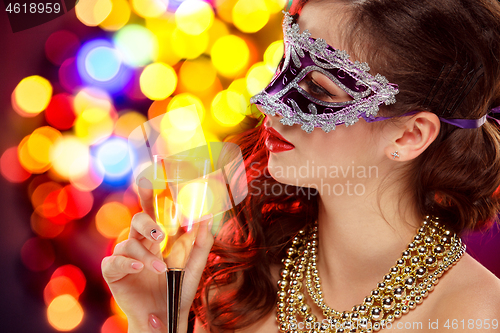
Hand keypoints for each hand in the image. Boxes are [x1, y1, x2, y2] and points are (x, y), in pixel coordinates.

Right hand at [102, 178, 213, 331]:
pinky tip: (138, 268)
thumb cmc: (178, 288)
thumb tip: (207, 216)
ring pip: (128, 243)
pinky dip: (125, 263)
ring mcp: (126, 257)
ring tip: (161, 268)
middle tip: (160, 233)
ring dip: (145, 255)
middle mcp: (141, 243)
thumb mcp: (193, 266)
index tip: (151, 178)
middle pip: (139, 219)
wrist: (165, 316)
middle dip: (147, 219)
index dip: (152, 194)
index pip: (155, 211)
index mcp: (159, 237)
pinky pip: (113, 261)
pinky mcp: (114, 272)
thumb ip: (201, 243)